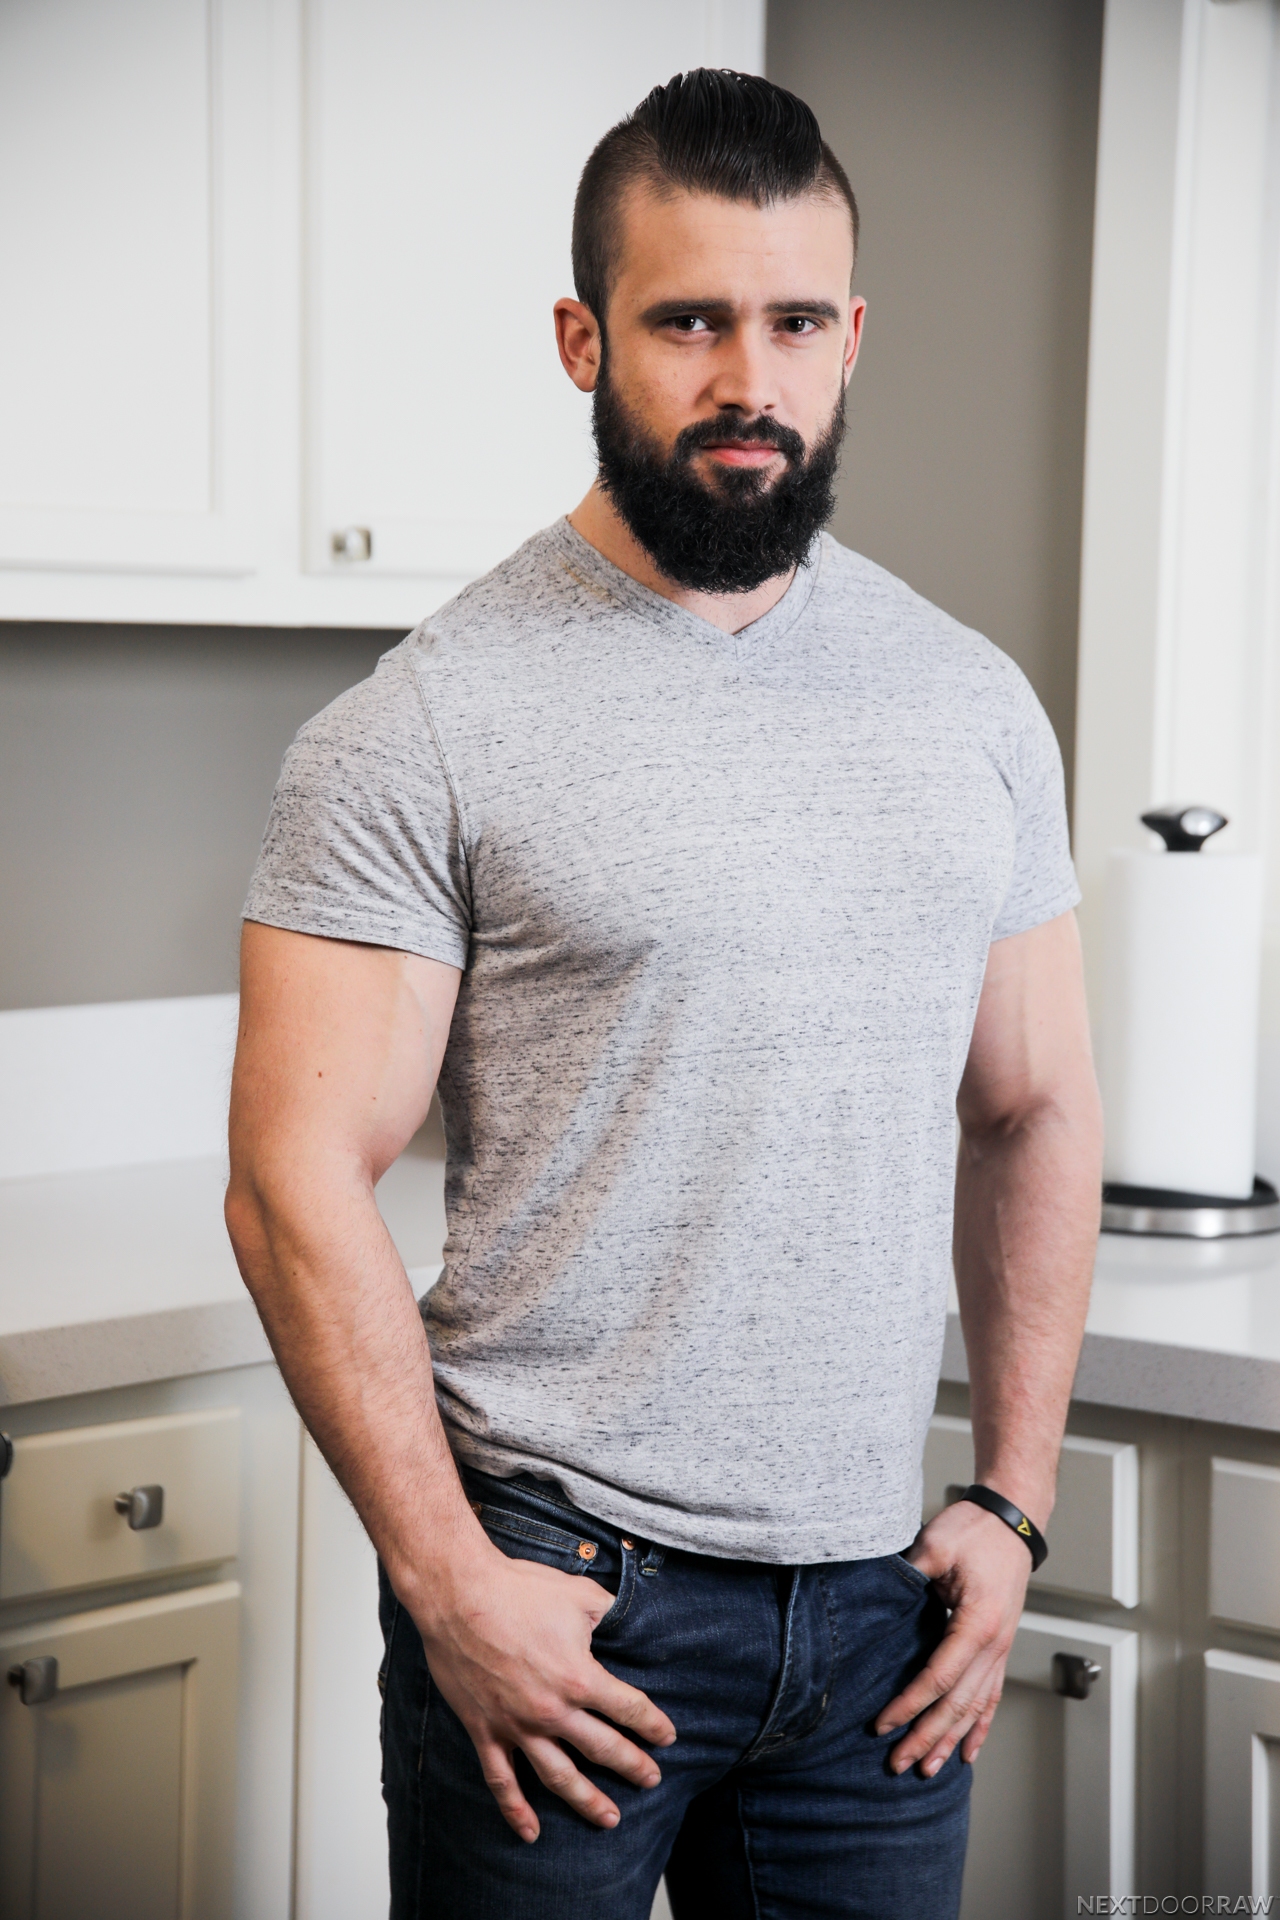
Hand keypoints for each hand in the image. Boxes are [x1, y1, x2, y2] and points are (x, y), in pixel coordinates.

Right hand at [413, 1543, 675, 1842]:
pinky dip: (515, 1810)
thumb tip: (627, 1620)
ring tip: (610, 1818)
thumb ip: (608, 1612)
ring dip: (587, 1800)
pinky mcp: (485, 1731)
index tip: (667, 1737)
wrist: (459, 1595)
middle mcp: (551, 1710)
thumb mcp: (579, 1594)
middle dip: (632, 1766)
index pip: (628, 1709)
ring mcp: (516, 1726)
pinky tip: (531, 1833)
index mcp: (579, 1677)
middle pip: (602, 1749)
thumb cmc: (519, 1590)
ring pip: (559, 1777)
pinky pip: (501, 1781)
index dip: (653, 1725)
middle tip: (651, 1779)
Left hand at [875, 1499, 1033, 1774]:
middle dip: (926, 1737)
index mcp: (977, 1624)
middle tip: (897, 1763)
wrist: (1012, 1520)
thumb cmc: (975, 1530)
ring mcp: (1001, 1650)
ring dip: (950, 1741)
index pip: (938, 1678)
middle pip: (957, 1704)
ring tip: (927, 1769)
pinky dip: (980, 1727)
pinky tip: (969, 1751)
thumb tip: (879, 1596)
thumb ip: (910, 1573)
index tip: (882, 1724)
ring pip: (976, 1708)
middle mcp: (994, 1645)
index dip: (909, 1705)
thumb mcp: (936, 1544)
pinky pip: (991, 1697)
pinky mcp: (1000, 1647)